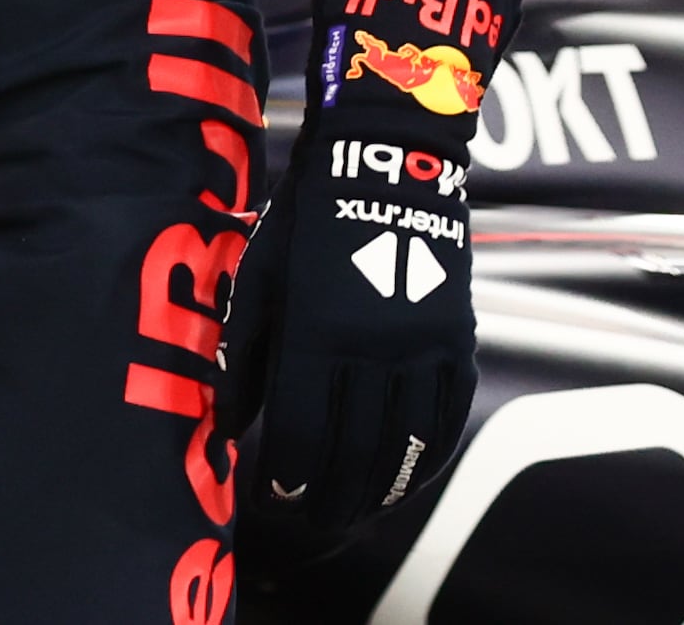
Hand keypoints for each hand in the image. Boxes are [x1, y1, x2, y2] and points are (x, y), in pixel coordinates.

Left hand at [225, 0, 504, 555]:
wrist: (387, 157)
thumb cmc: (306, 217)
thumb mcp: (258, 278)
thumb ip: (243, 356)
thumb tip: (226, 424)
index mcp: (317, 331)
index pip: (305, 435)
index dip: (289, 482)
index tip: (275, 500)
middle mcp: (375, 346)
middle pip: (356, 455)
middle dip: (331, 504)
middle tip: (312, 525)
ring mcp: (423, 344)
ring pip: (407, 447)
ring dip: (380, 492)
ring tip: (355, 513)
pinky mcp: (456, 337)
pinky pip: (448, 417)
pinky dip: (427, 457)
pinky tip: (405, 476)